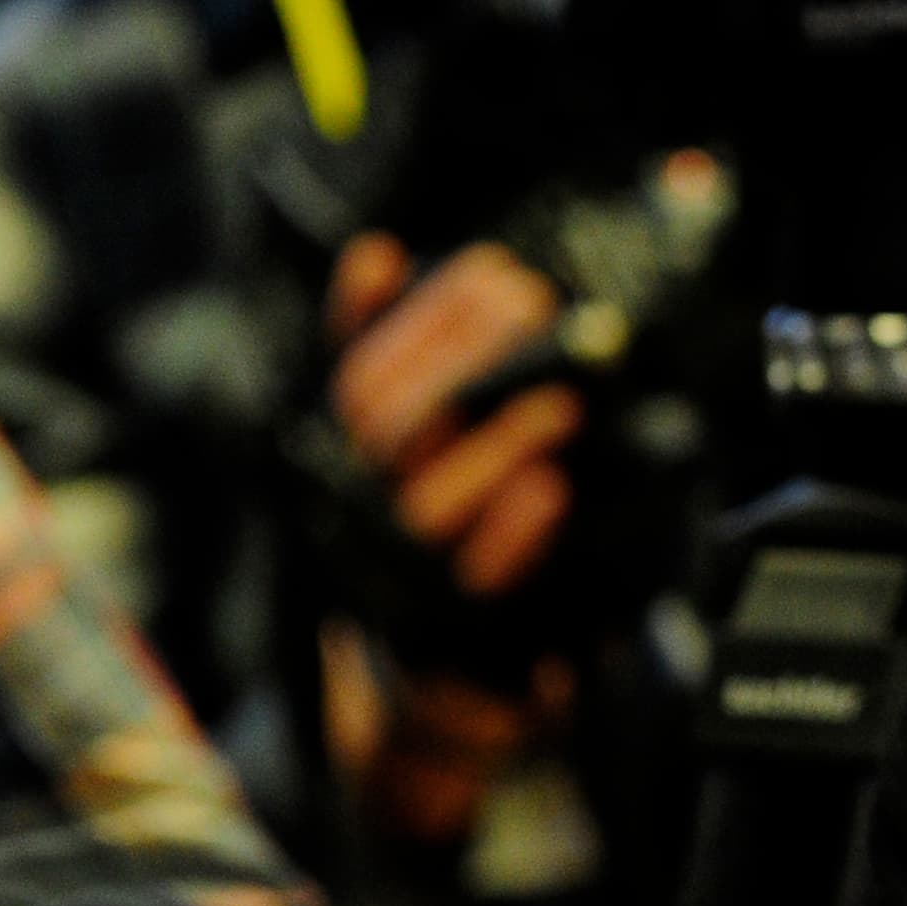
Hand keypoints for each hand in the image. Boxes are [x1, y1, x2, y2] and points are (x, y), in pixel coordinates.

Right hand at [327, 233, 583, 596]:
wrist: (431, 652)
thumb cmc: (427, 503)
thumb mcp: (398, 423)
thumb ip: (379, 340)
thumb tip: (374, 253)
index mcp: (342, 454)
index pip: (363, 379)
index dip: (425, 320)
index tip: (495, 270)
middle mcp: (359, 508)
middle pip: (391, 430)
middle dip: (465, 361)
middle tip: (535, 310)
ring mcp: (402, 567)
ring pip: (427, 506)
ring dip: (497, 446)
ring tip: (563, 401)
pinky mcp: (452, 621)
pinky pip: (476, 581)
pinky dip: (513, 534)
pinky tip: (552, 489)